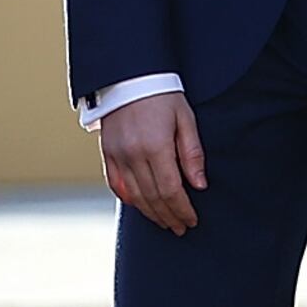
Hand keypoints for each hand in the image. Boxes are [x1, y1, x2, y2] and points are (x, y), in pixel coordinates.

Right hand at [97, 89, 208, 235]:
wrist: (130, 77)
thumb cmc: (164, 95)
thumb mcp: (186, 120)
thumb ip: (192, 154)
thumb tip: (199, 185)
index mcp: (156, 146)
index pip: (170, 190)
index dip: (181, 209)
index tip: (192, 220)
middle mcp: (133, 154)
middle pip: (152, 197)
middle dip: (168, 216)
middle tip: (181, 228)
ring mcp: (117, 155)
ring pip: (134, 195)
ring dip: (150, 212)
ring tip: (165, 222)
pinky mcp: (107, 153)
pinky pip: (116, 184)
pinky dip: (129, 198)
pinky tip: (140, 207)